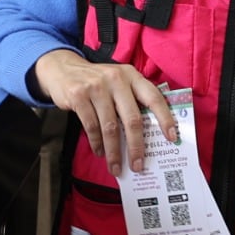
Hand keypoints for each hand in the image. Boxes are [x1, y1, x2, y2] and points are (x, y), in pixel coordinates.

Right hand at [32, 49, 176, 173]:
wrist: (63, 68)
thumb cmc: (97, 81)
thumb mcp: (118, 81)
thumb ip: (132, 99)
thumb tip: (148, 134)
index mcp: (132, 76)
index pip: (154, 98)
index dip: (165, 118)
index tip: (172, 138)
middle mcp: (116, 79)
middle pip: (132, 118)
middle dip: (136, 146)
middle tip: (137, 166)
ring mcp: (96, 87)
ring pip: (110, 127)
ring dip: (114, 151)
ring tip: (115, 167)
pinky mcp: (79, 95)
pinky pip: (91, 126)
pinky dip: (97, 143)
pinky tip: (100, 152)